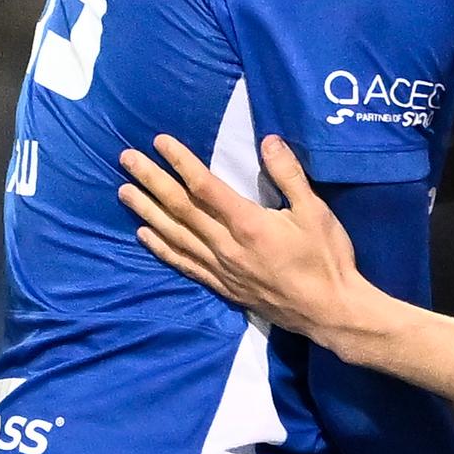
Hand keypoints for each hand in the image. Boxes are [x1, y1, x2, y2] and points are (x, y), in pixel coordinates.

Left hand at [120, 132, 373, 348]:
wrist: (329, 312)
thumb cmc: (327, 260)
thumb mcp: (316, 211)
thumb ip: (289, 175)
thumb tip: (269, 141)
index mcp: (248, 224)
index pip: (204, 187)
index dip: (180, 162)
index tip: (160, 142)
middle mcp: (226, 246)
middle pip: (180, 209)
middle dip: (151, 181)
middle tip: (126, 160)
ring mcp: (222, 269)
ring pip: (175, 236)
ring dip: (147, 212)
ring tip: (124, 192)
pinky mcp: (223, 287)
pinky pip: (185, 265)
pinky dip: (162, 249)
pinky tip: (145, 235)